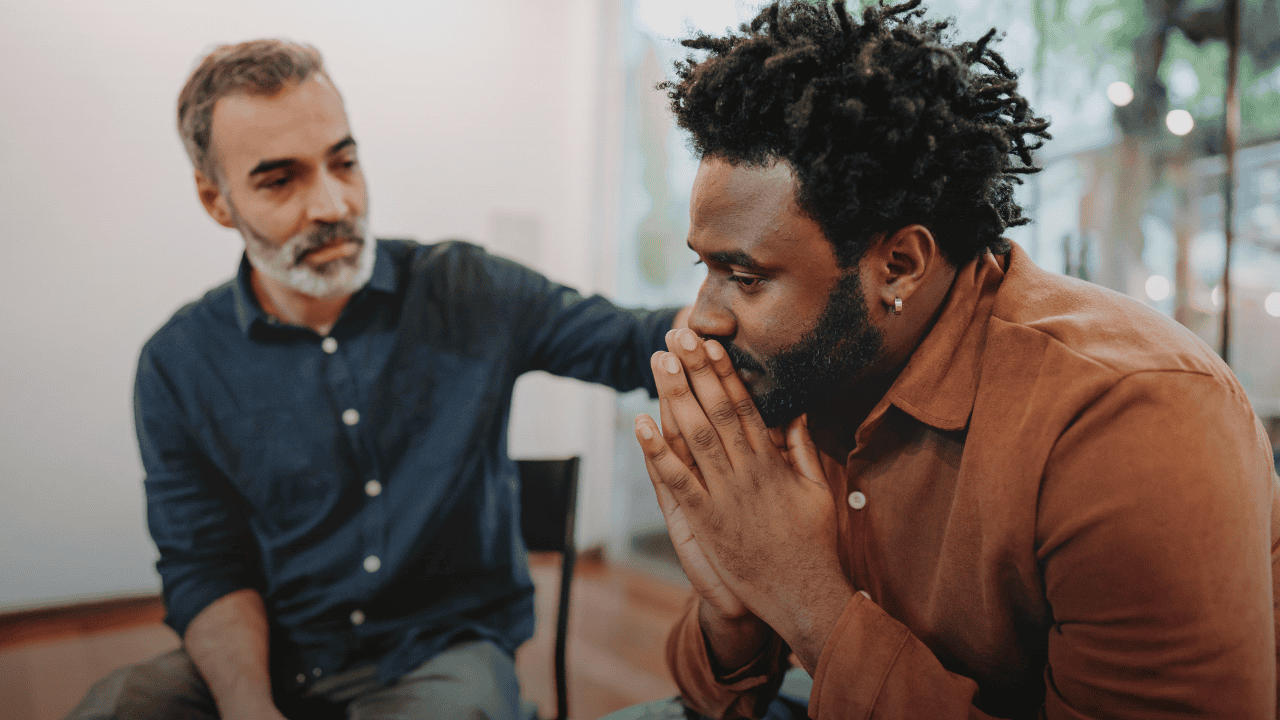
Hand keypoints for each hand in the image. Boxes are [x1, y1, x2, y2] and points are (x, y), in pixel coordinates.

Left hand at [635, 328, 852, 671]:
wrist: (803, 594)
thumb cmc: (812, 543)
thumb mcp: (818, 491)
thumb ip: (803, 450)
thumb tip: (795, 413)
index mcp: (771, 463)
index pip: (744, 406)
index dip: (725, 372)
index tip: (710, 343)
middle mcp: (746, 472)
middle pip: (716, 410)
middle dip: (695, 371)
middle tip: (677, 336)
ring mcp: (724, 496)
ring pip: (695, 436)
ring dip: (675, 396)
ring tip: (658, 361)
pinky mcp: (706, 521)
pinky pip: (676, 481)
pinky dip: (657, 451)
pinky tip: (640, 424)